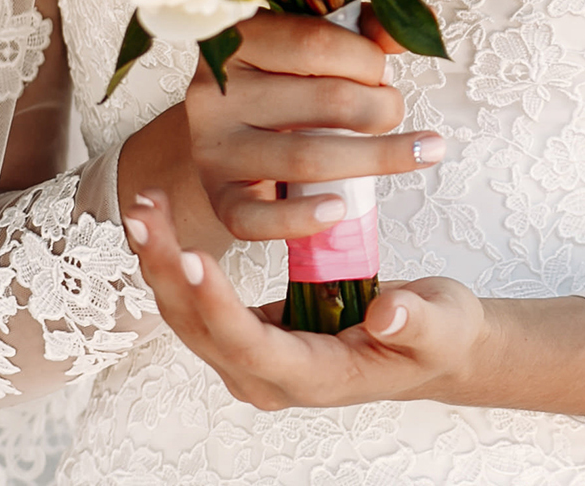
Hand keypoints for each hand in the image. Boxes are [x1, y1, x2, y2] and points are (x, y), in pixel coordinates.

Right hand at [119, 10, 442, 257]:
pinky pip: (255, 218)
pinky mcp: (218, 196)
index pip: (317, 44)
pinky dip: (301, 218)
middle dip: (380, 107)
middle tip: (392, 110)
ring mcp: (213, 148)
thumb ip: (361, 31)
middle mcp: (215, 94)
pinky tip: (340, 209)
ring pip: (305, 158)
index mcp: (239, 41)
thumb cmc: (281, 81)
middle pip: (325, 101)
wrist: (226, 131)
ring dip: (376, 157)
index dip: (368, 59)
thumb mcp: (312, 43)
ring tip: (421, 152)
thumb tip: (407, 34)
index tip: (383, 72)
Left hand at [120, 185, 483, 409]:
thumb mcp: (440, 325)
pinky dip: (176, 263)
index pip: (250, 346)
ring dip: (161, 262)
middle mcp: (270, 378)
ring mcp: (254, 359)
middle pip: (200, 329)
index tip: (195, 258)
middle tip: (146, 215)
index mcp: (314, 378)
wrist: (433, 347)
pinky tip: (163, 222)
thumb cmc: (438, 335)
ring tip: (144, 207)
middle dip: (168, 271)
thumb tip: (387, 313)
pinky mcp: (249, 334)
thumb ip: (414, 321)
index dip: (218, 305)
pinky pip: (198, 303)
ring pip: (188, 316)